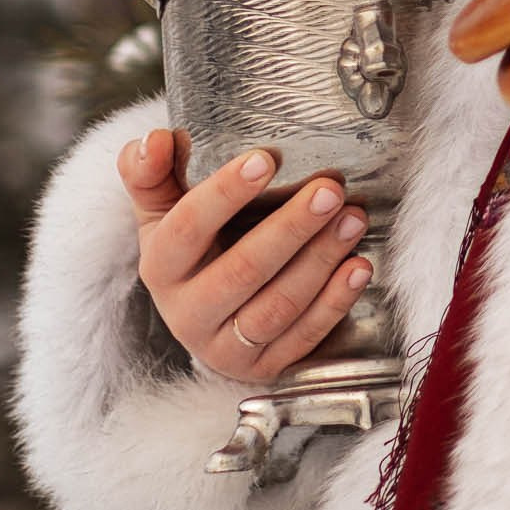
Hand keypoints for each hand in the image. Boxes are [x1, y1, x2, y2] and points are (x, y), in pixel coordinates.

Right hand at [118, 128, 371, 386]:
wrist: (207, 316)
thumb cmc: (193, 246)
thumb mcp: (163, 209)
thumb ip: (151, 171)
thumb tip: (154, 141)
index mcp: (159, 266)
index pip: (187, 228)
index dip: (224, 194)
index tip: (265, 160)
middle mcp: (187, 313)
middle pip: (241, 271)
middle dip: (290, 229)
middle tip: (330, 190)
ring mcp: (225, 347)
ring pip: (277, 307)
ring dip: (320, 262)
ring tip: (354, 219)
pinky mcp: (263, 368)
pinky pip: (303, 338)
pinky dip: (335, 303)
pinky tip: (359, 267)